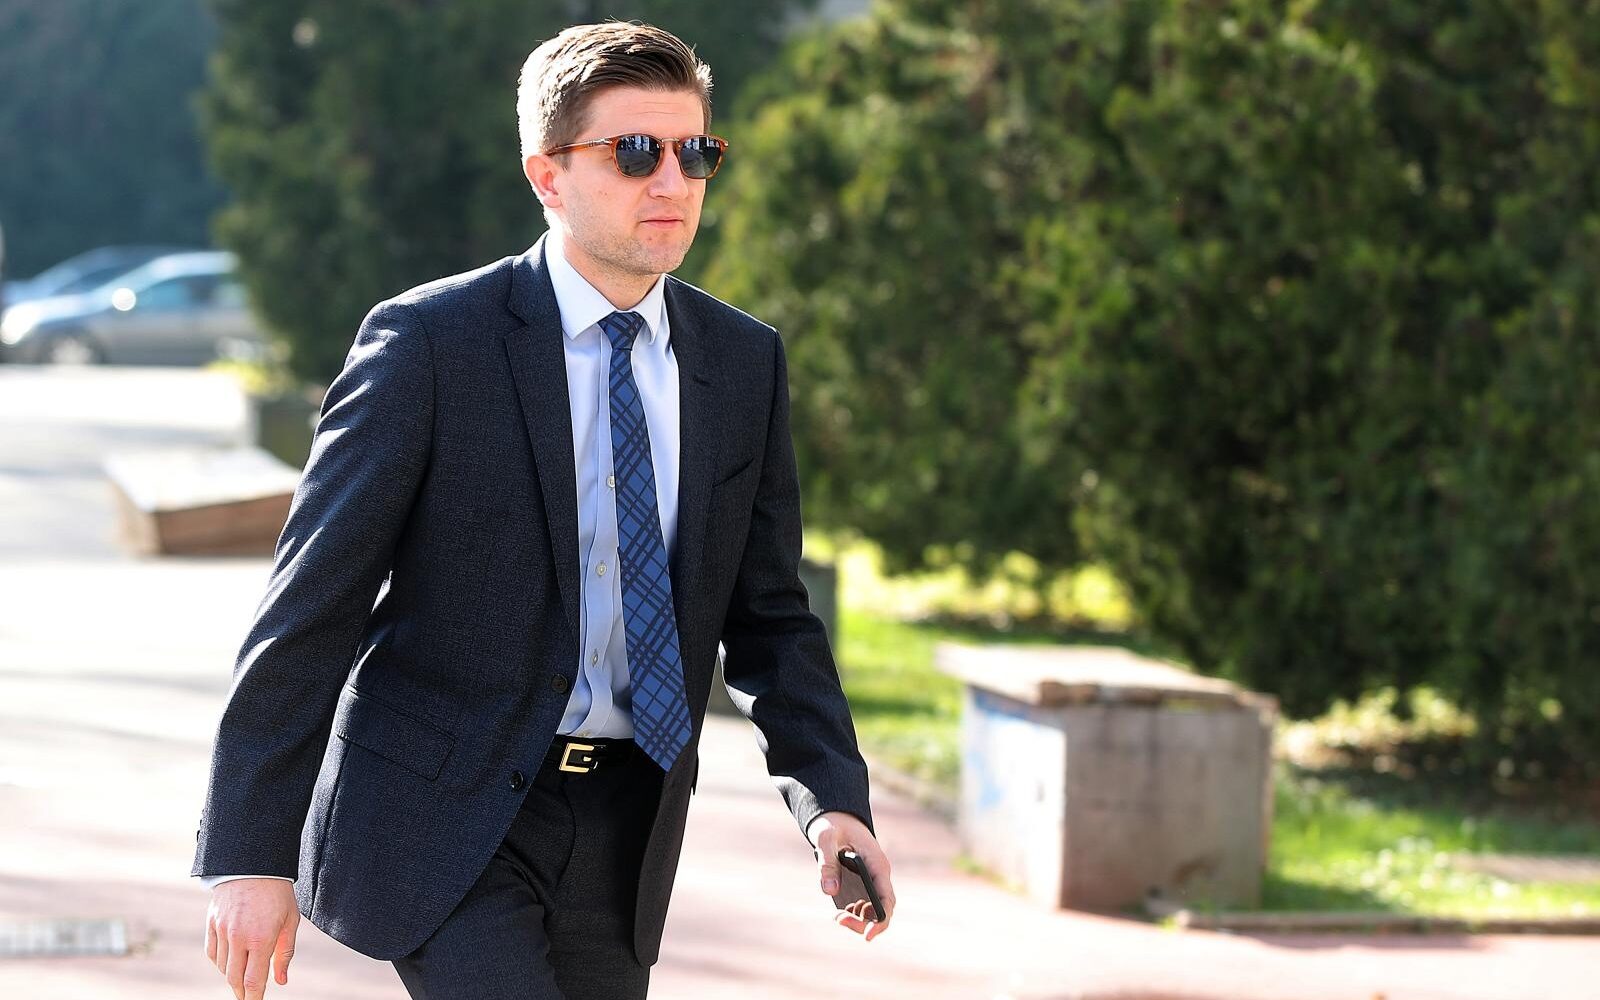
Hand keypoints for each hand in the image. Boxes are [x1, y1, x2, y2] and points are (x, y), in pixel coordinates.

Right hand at [204, 877, 298, 998]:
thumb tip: (281, 981)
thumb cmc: (278, 893)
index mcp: (260, 938)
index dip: (254, 997)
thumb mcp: (290, 922)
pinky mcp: (211, 923)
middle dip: (242, 992)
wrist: (254, 864)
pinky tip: (230, 961)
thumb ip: (285, 953)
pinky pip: (212, 952)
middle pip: (234, 978)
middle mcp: (238, 937)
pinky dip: (220, 962)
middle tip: (249, 997)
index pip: (253, 981)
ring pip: (222, 967)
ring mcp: (222, 930)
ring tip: (243, 976)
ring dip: (232, 976)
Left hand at [808, 811, 895, 940]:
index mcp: (877, 863)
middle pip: (882, 909)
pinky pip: (866, 903)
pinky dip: (856, 912)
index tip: (868, 935)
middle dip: (864, 923)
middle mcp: (879, 874)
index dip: (880, 920)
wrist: (837, 816)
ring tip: (838, 916)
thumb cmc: (834, 824)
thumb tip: (829, 891)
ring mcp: (873, 879)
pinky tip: (842, 910)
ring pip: (874, 909)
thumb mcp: (826, 838)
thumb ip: (827, 863)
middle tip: (839, 920)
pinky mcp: (864, 881)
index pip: (886, 898)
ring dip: (860, 919)